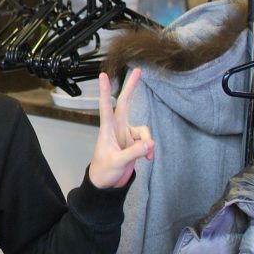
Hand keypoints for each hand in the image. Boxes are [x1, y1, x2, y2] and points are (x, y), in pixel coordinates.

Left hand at [88, 69, 153, 188]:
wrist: (106, 183)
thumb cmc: (105, 170)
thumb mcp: (117, 162)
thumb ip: (134, 152)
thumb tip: (150, 143)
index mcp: (107, 128)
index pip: (105, 106)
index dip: (105, 90)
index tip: (102, 75)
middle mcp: (117, 127)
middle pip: (125, 103)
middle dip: (132, 87)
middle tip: (138, 70)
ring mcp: (126, 134)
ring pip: (144, 130)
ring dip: (147, 143)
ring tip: (146, 157)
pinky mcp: (135, 142)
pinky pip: (147, 141)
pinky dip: (149, 149)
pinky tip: (148, 159)